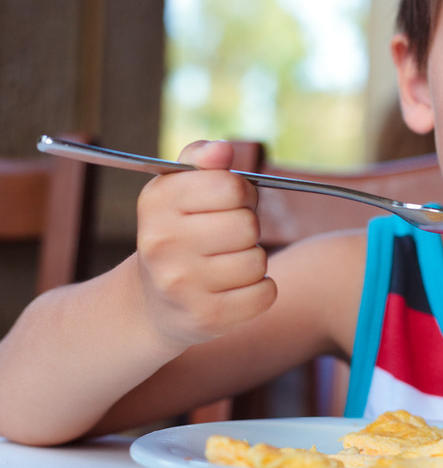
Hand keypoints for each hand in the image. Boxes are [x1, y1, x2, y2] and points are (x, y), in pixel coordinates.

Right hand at [135, 140, 276, 345]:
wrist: (151, 304)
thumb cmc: (177, 234)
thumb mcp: (177, 191)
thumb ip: (200, 160)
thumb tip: (223, 149)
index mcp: (156, 203)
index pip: (230, 186)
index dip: (240, 193)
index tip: (228, 204)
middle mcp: (162, 244)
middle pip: (247, 224)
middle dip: (246, 229)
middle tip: (226, 239)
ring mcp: (182, 285)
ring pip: (258, 260)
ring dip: (252, 261)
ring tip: (225, 264)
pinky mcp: (206, 318)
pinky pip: (265, 293)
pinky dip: (259, 290)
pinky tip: (234, 289)